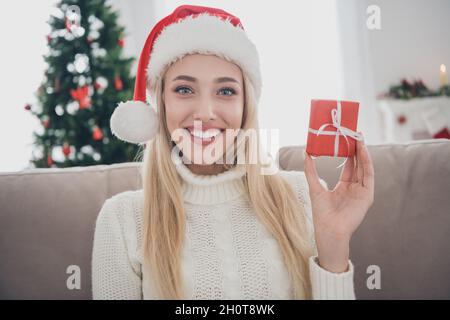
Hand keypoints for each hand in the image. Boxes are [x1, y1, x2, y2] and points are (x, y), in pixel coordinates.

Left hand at [303, 133, 374, 272]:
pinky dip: (367, 162)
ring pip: (365, 167)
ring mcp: (362, 191)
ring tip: (359, 138)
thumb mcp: (315, 186)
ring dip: (363, 152)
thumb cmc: (321, 213)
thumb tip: (306, 153)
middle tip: (355, 132)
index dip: (348, 152)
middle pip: (358, 164)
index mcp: (344, 187)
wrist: (328, 229)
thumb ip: (311, 170)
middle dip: (357, 149)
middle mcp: (355, 188)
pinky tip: (363, 151)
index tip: (347, 138)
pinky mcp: (367, 195)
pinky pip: (369, 175)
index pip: (349, 165)